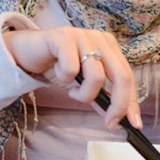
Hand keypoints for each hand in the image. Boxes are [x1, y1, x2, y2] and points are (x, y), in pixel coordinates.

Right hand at [3, 27, 141, 130]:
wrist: (26, 52)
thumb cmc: (56, 66)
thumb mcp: (83, 84)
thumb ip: (101, 97)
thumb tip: (119, 119)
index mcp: (109, 46)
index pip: (128, 76)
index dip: (131, 102)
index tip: (133, 124)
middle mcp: (99, 38)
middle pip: (121, 75)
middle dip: (118, 105)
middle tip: (109, 122)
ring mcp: (82, 35)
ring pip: (96, 76)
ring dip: (83, 94)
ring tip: (71, 90)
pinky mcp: (63, 37)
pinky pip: (71, 69)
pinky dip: (63, 79)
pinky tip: (56, 72)